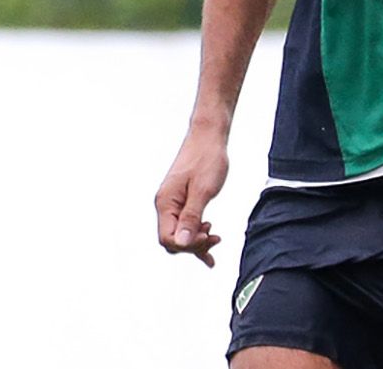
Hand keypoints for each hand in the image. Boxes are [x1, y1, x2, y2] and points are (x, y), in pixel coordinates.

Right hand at [154, 128, 228, 267]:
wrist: (209, 136)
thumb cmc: (207, 159)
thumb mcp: (203, 190)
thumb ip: (191, 217)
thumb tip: (181, 244)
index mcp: (166, 203)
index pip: (167, 238)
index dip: (187, 244)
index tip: (209, 236)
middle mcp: (165, 205)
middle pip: (173, 239)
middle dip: (193, 245)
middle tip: (216, 238)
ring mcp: (172, 203)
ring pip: (180, 233)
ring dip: (197, 240)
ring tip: (217, 238)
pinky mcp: (181, 200)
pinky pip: (185, 223)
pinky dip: (197, 233)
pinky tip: (211, 238)